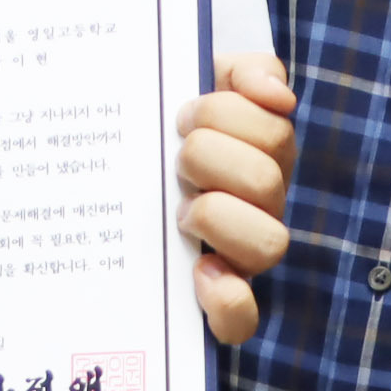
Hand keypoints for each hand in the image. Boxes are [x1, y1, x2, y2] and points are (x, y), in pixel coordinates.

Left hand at [181, 52, 297, 346]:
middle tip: (174, 159)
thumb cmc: (162, 129)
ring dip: (217, 217)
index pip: (275, 131)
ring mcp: (242, 256)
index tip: (184, 114)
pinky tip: (202, 272)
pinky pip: (242, 319)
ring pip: (268, 244)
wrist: (113, 163)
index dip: (225, 114)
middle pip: (268, 182)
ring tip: (180, 209)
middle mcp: (260, 207)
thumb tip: (276, 96)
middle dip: (208, 158)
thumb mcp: (202, 79)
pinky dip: (228, 300)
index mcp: (261, 155)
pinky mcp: (217, 302)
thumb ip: (247, 71)